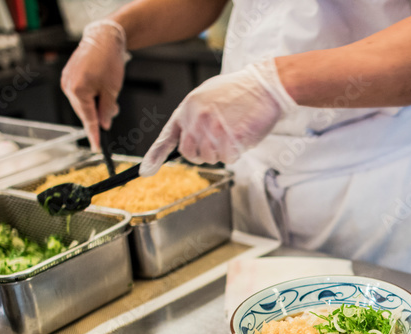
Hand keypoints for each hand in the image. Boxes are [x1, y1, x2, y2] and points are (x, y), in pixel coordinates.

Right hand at [61, 20, 129, 151]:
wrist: (103, 39)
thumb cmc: (108, 61)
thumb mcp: (112, 90)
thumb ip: (107, 110)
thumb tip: (104, 124)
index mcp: (78, 91)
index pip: (88, 119)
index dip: (94, 134)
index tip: (96, 147)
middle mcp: (68, 87)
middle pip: (84, 112)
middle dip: (98, 114)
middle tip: (112, 107)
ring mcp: (66, 80)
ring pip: (82, 103)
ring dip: (94, 104)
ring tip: (107, 92)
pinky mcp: (68, 76)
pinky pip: (79, 93)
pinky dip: (89, 95)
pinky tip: (99, 87)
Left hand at [139, 59, 296, 175]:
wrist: (264, 85)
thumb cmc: (238, 91)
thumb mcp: (206, 95)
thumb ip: (193, 116)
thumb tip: (186, 138)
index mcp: (187, 107)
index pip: (168, 137)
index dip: (155, 156)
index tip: (146, 171)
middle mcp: (197, 119)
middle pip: (191, 154)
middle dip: (204, 153)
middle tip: (218, 140)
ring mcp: (214, 129)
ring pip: (210, 159)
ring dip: (222, 152)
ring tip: (232, 132)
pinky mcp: (232, 138)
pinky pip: (228, 159)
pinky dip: (236, 152)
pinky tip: (242, 134)